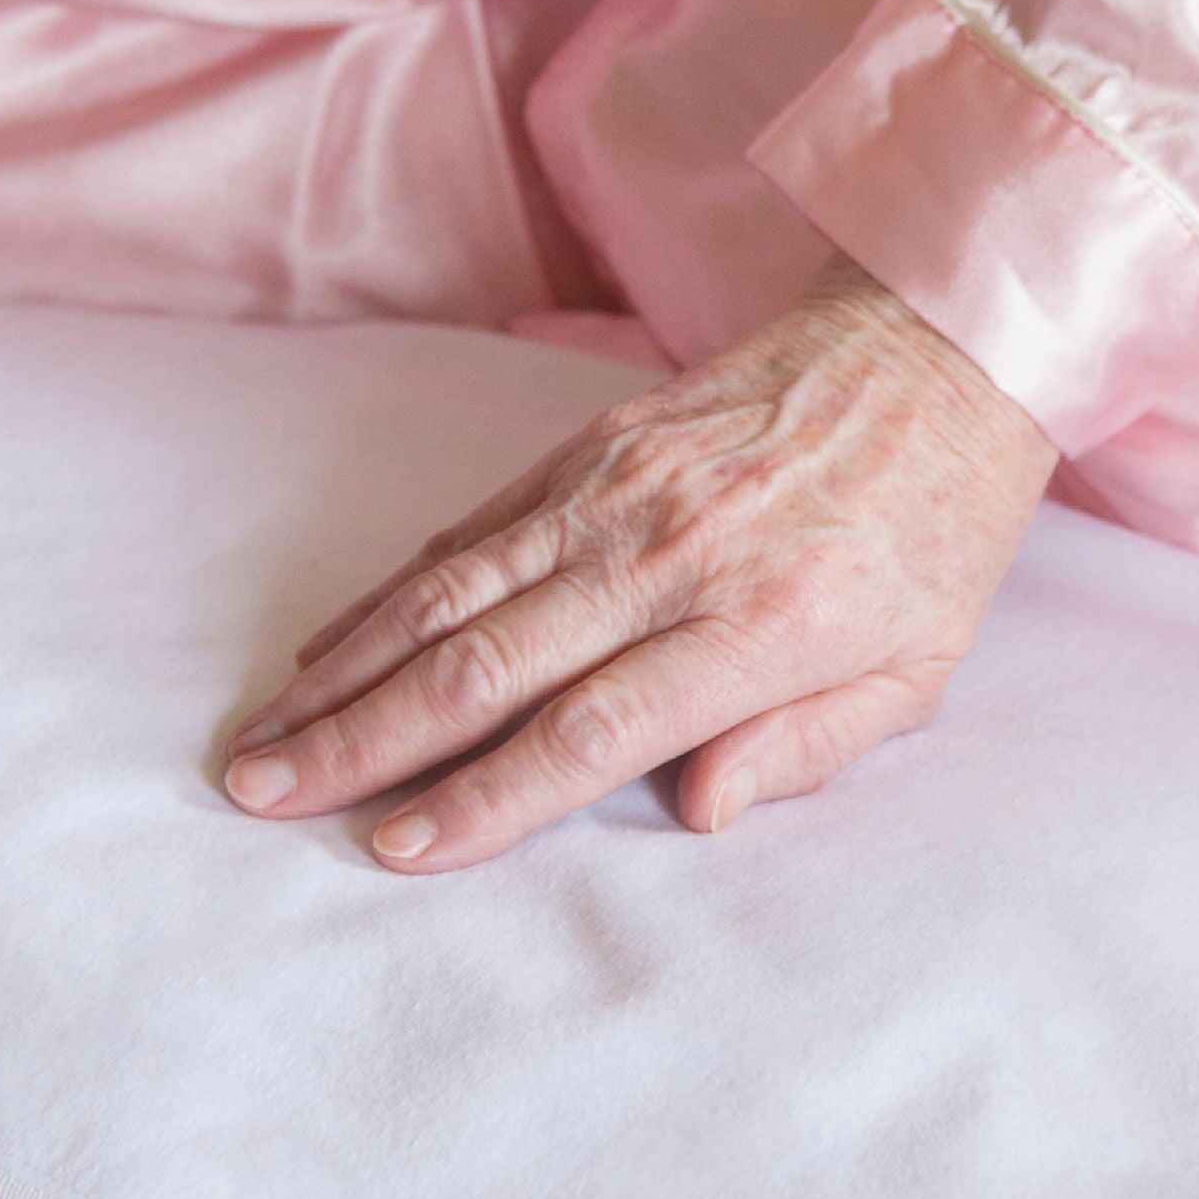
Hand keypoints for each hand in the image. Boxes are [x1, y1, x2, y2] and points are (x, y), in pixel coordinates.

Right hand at [219, 259, 1057, 868]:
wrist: (937, 348)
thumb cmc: (936, 530)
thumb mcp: (920, 668)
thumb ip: (808, 748)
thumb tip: (695, 814)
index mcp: (757, 627)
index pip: (590, 732)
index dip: (485, 799)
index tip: (392, 851)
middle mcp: (670, 555)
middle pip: (488, 664)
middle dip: (362, 742)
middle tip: (261, 798)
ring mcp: (620, 490)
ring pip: (451, 591)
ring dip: (346, 670)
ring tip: (261, 736)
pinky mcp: (594, 444)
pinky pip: (474, 528)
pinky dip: (392, 590)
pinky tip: (331, 645)